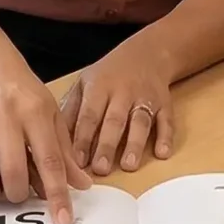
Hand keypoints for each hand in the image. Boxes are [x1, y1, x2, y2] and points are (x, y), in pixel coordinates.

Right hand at [0, 59, 92, 223]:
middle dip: (16, 193)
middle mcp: (5, 109)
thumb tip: (83, 186)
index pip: (50, 160)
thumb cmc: (24, 96)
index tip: (62, 219)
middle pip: (12, 166)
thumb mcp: (50, 116)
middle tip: (17, 197)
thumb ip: (63, 151)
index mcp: (35, 110)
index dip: (56, 193)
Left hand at [61, 40, 176, 175]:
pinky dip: (166, 137)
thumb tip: (57, 139)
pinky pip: (167, 121)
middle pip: (114, 121)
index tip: (76, 161)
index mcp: (99, 87)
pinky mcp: (165, 104)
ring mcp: (146, 98)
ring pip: (140, 122)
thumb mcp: (85, 82)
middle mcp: (123, 92)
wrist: (147, 54)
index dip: (83, 138)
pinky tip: (162, 154)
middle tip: (100, 169)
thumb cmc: (109, 75)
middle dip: (106, 145)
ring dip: (135, 144)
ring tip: (128, 165)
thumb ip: (72, 109)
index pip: (89, 115)